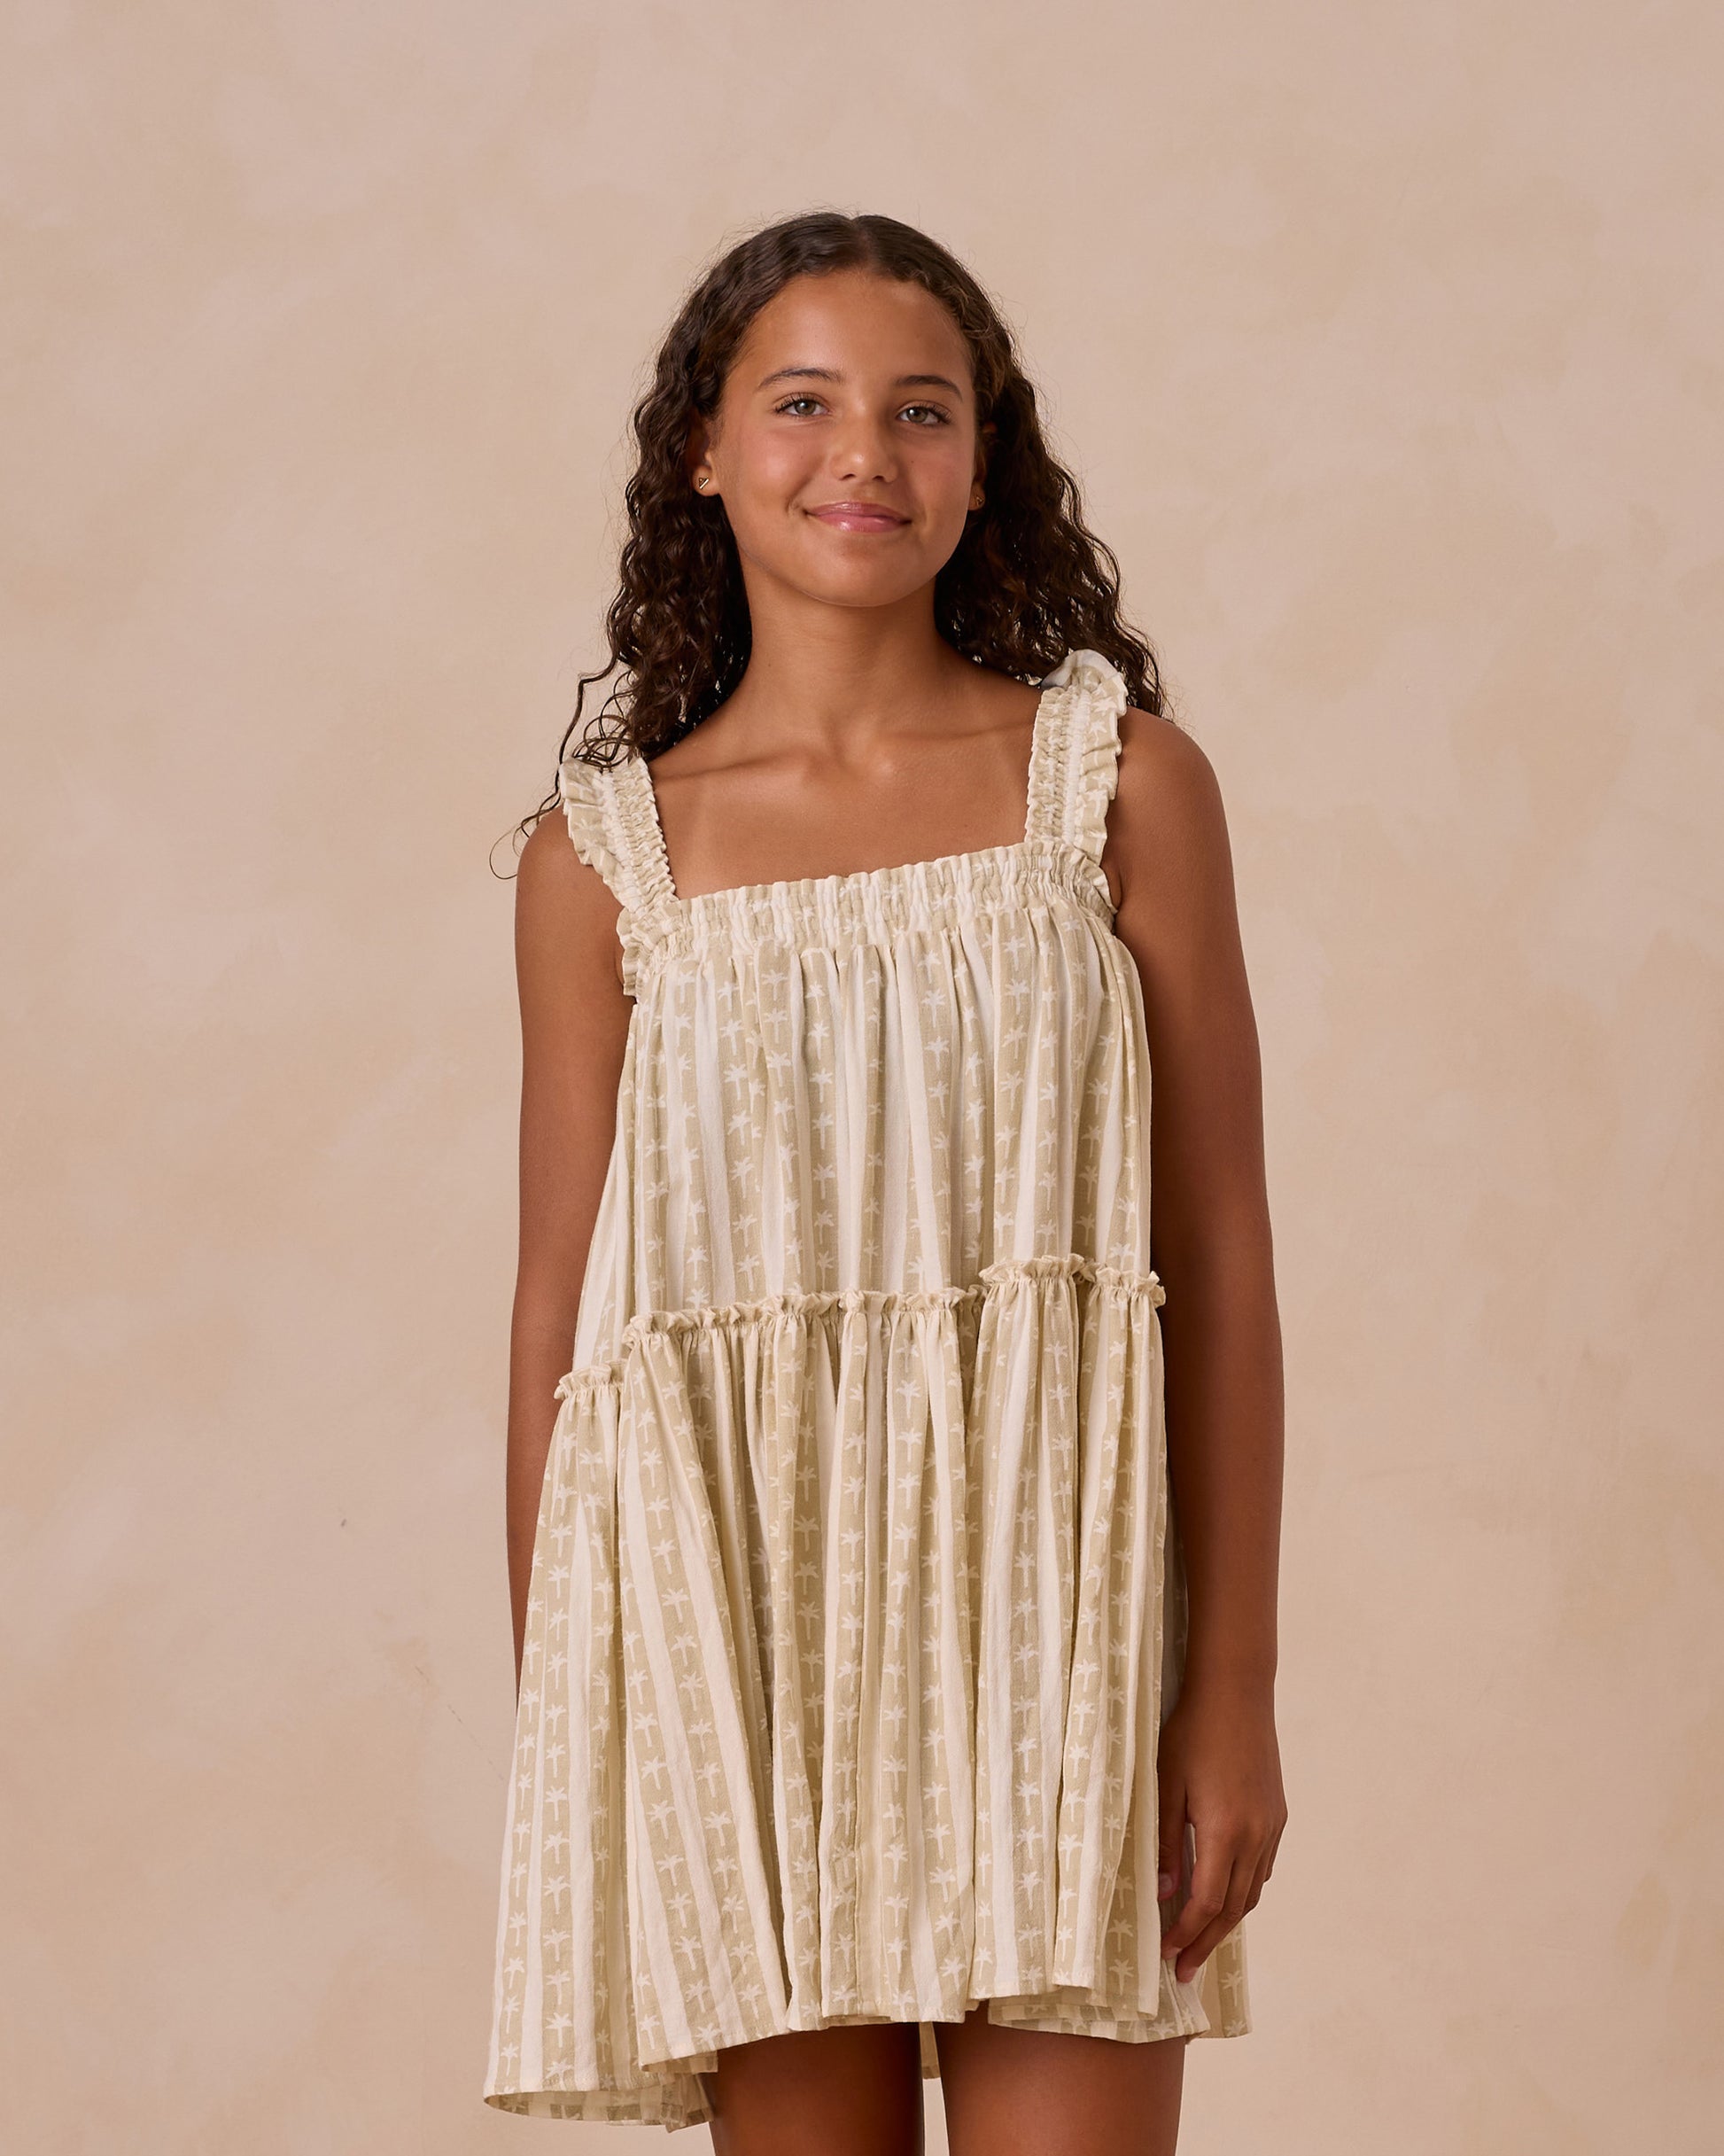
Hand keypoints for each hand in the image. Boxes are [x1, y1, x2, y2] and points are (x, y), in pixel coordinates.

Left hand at [1155, 1675, 1285, 1986]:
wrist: (1237, 1691)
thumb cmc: (1192, 1731)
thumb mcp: (1166, 1784)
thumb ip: (1166, 1841)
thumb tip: (1164, 1892)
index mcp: (1225, 1831)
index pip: (1207, 1903)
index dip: (1187, 1935)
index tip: (1169, 1957)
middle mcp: (1256, 1836)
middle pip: (1234, 1908)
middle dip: (1208, 1943)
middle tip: (1185, 1970)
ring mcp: (1271, 1825)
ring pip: (1252, 1891)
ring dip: (1228, 1920)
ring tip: (1203, 1940)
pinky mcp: (1277, 1813)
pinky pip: (1263, 1867)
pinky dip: (1243, 1890)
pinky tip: (1225, 1893)